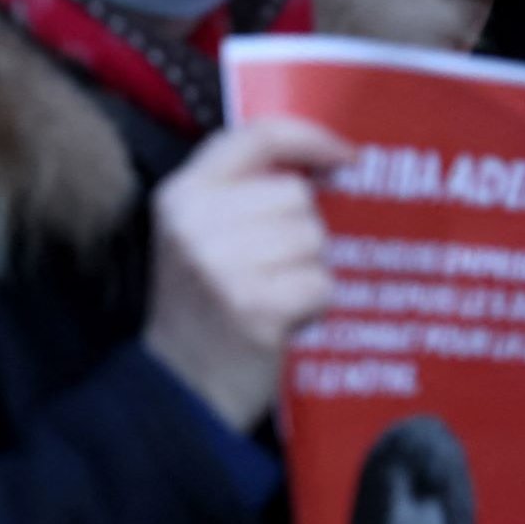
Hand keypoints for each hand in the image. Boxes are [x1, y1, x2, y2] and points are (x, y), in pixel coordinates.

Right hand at [143, 117, 354, 431]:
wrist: (180, 386)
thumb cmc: (202, 306)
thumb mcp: (200, 234)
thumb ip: (243, 193)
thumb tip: (325, 165)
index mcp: (181, 194)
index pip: (255, 136)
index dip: (308, 138)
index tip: (344, 156)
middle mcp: (195, 220)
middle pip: (296, 195)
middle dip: (301, 231)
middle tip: (272, 268)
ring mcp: (222, 263)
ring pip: (314, 239)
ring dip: (309, 270)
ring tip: (275, 294)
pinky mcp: (255, 304)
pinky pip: (322, 283)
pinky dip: (315, 305)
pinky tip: (283, 320)